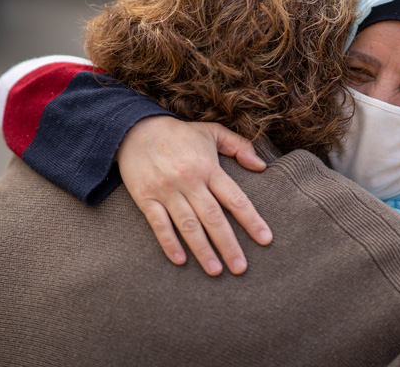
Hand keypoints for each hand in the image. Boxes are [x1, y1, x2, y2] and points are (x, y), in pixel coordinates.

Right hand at [117, 116, 270, 275]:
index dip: (251, 220)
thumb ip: (239, 146)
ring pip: (189, 225)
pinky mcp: (146, 198)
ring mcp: (167, 191)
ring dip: (203, 250)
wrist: (135, 129)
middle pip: (213, 218)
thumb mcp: (212, 132)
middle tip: (241, 268)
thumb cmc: (179, 134)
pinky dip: (169, 243)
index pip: (235, 198)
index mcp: (208, 168)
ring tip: (216, 270)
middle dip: (228, 244)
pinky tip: (180, 261)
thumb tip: (261, 166)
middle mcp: (190, 181)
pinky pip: (159, 224)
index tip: (265, 240)